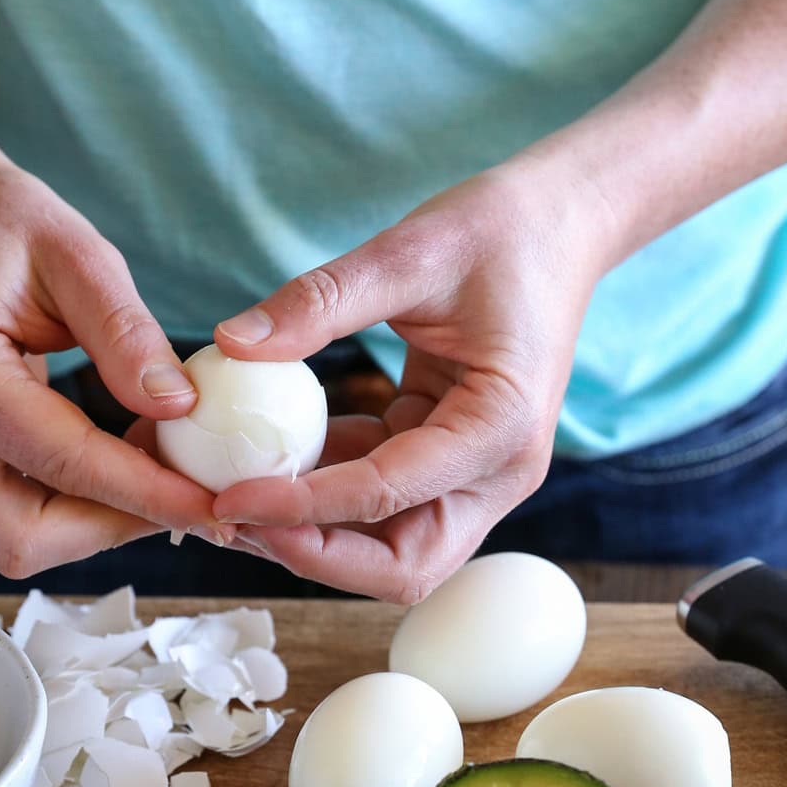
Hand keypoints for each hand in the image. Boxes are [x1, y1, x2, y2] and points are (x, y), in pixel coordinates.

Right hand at [0, 153, 217, 576]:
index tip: (214, 504)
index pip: (64, 464)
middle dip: (116, 526)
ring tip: (161, 465)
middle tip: (189, 487)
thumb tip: (181, 407)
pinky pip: (17, 512)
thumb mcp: (77, 255)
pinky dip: (79, 504)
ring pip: (18, 540)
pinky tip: (128, 459)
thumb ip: (125, 333)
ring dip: (99, 520)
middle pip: (25, 537)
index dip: (146, 493)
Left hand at [211, 158, 616, 601]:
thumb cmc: (501, 231)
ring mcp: (475, 470)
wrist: (559, 223)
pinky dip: (322, 487)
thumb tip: (232, 343)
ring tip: (230, 494)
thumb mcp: (409, 253)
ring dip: (312, 532)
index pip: (389, 495)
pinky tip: (263, 453)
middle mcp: (497, 470)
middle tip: (229, 517)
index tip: (228, 496)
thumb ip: (322, 300)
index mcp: (501, 428)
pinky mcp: (446, 453)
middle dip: (312, 553)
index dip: (302, 507)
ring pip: (390, 543)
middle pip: (402, 563)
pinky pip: (380, 495)